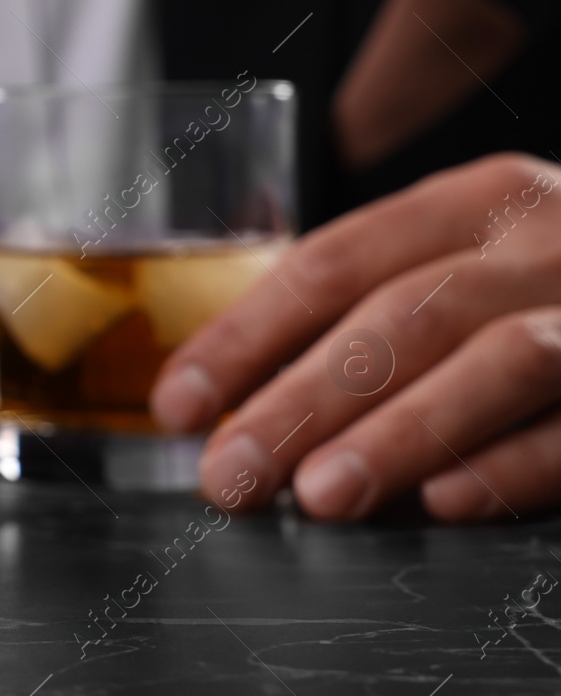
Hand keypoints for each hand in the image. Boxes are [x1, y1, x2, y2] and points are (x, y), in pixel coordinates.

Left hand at [149, 152, 560, 520]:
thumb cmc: (557, 280)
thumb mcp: (472, 259)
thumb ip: (374, 309)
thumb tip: (239, 399)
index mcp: (473, 200)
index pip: (332, 261)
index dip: (246, 334)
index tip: (179, 404)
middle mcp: (541, 237)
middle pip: (398, 314)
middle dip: (301, 400)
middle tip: (229, 475)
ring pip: (492, 359)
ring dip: (397, 431)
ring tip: (318, 496)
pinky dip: (513, 461)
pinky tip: (446, 502)